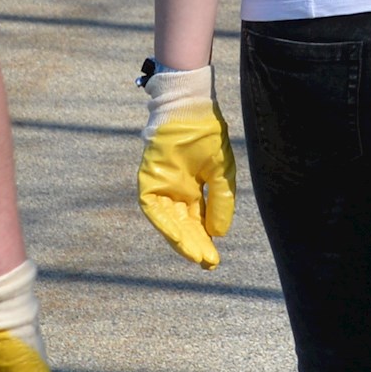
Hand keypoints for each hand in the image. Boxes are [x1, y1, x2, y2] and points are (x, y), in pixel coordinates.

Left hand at [137, 67, 238, 268]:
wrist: (191, 109)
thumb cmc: (207, 135)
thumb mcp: (221, 172)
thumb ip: (221, 202)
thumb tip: (219, 233)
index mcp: (193, 190)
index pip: (198, 222)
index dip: (206, 240)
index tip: (214, 259)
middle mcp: (176, 192)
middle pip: (184, 226)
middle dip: (195, 245)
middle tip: (207, 263)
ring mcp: (161, 186)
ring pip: (168, 221)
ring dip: (180, 239)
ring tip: (194, 254)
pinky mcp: (149, 179)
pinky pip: (153, 207)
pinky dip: (164, 223)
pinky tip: (178, 235)